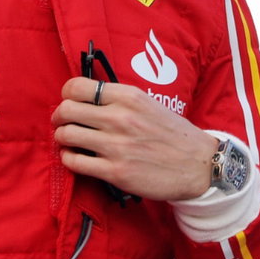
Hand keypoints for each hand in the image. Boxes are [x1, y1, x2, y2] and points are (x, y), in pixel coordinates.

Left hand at [51, 77, 217, 200]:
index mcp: (128, 97)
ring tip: (71, 142)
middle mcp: (120, 118)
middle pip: (66, 110)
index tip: (71, 103)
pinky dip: (70, 159)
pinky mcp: (115, 172)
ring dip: (62, 138)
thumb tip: (87, 98)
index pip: (77, 87)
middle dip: (59, 118)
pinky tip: (78, 158)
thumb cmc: (174, 134)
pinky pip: (74, 162)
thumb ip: (119, 100)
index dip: (67, 95)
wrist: (200, 165)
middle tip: (64, 123)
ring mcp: (116, 146)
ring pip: (66, 135)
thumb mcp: (149, 104)